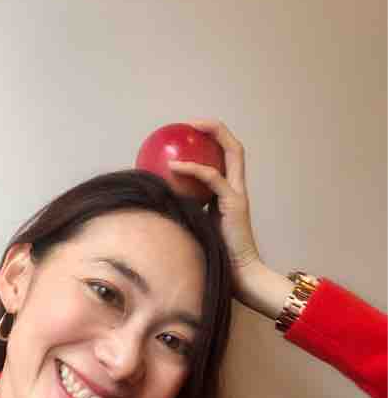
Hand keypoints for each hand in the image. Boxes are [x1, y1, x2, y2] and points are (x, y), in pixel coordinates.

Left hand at [168, 119, 262, 298]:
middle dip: (214, 128)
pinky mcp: (234, 204)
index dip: (213, 140)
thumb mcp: (197, 227)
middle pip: (234, 148)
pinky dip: (193, 168)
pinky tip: (173, 165)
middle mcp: (239, 189)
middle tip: (189, 123)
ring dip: (210, 135)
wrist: (239, 275)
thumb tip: (158, 202)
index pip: (227, 158)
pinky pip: (213, 178)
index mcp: (232, 194)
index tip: (189, 134)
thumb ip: (186, 211)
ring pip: (231, 153)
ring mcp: (239, 194)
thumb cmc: (216, 257)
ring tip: (186, 129)